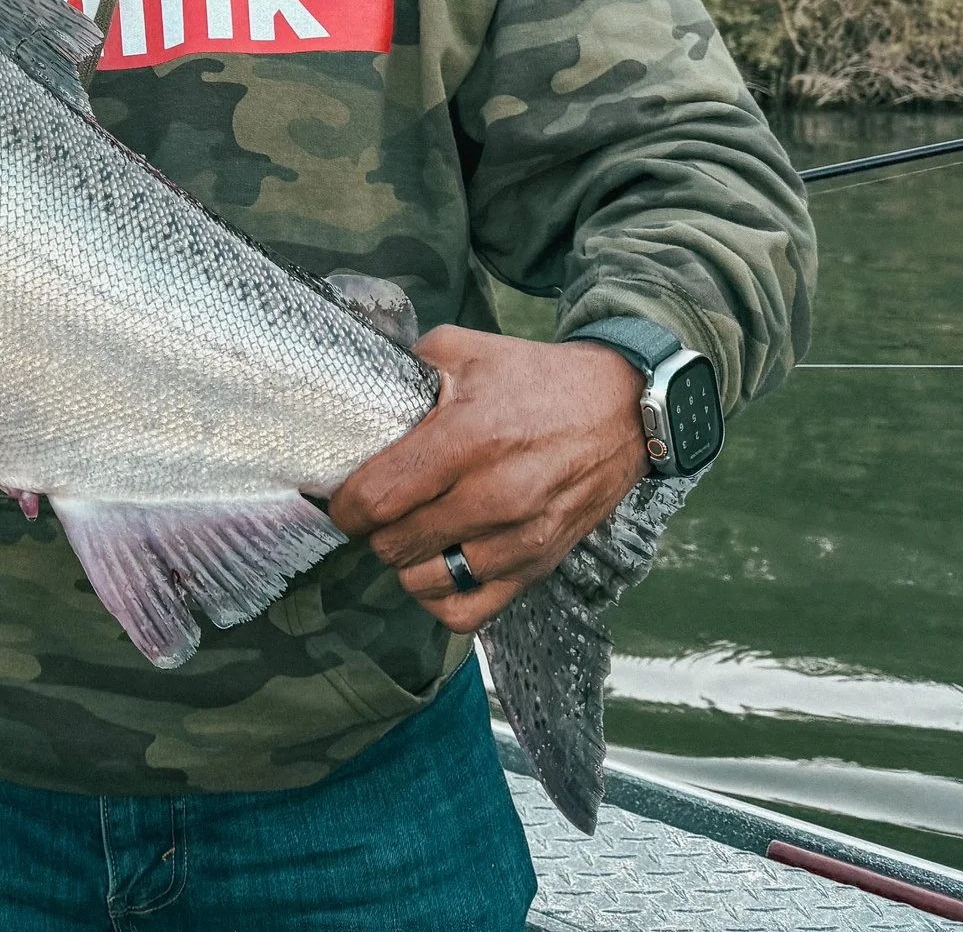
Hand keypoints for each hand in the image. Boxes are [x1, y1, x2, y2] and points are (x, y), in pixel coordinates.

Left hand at [328, 326, 644, 631]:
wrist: (621, 410)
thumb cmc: (538, 380)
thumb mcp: (467, 350)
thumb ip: (407, 367)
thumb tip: (357, 389)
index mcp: (468, 438)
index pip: (379, 498)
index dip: (345, 505)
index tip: (341, 498)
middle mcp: (495, 495)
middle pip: (394, 544)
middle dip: (373, 530)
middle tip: (377, 510)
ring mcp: (520, 539)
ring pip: (424, 582)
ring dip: (404, 562)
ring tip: (409, 533)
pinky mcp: (538, 566)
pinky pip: (467, 612)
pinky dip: (441, 597)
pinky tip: (439, 565)